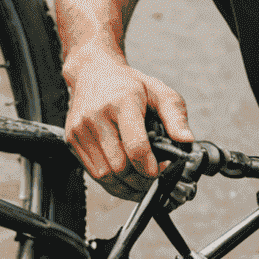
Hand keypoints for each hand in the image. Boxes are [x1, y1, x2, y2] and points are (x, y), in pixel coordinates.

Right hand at [64, 50, 190, 199]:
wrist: (93, 72)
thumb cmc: (129, 84)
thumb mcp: (159, 91)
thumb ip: (175, 116)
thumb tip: (186, 141)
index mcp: (121, 102)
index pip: (136, 146)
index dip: (150, 166)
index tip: (161, 170)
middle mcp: (96, 116)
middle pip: (119, 166)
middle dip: (140, 180)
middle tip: (155, 179)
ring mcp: (80, 129)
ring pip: (104, 175)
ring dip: (126, 186)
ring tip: (142, 183)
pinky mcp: (71, 140)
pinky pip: (92, 173)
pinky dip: (111, 182)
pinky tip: (125, 179)